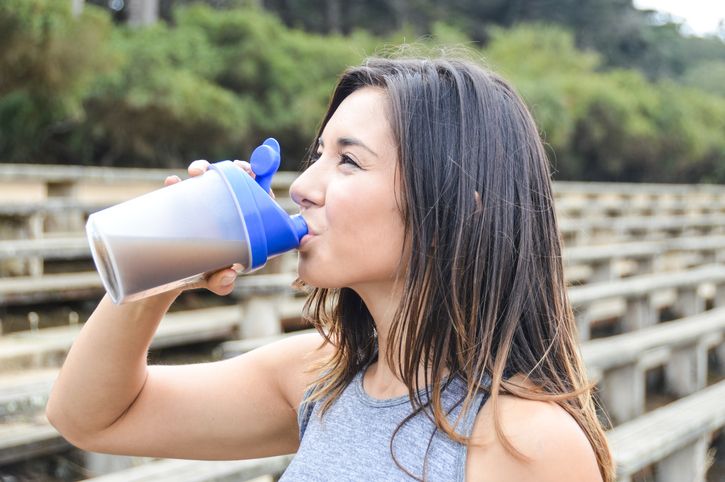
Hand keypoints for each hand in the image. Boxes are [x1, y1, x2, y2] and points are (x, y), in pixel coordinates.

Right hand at [163, 159, 274, 295]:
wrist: (168, 281)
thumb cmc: (203, 277)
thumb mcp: (215, 281)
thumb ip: (222, 282)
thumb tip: (227, 274)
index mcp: (244, 226)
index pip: (260, 200)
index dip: (261, 185)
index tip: (257, 176)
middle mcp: (225, 212)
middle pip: (238, 181)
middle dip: (239, 168)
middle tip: (235, 168)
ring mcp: (203, 206)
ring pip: (209, 179)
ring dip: (204, 168)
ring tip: (196, 172)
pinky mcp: (181, 207)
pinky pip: (179, 190)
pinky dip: (175, 184)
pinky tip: (172, 182)